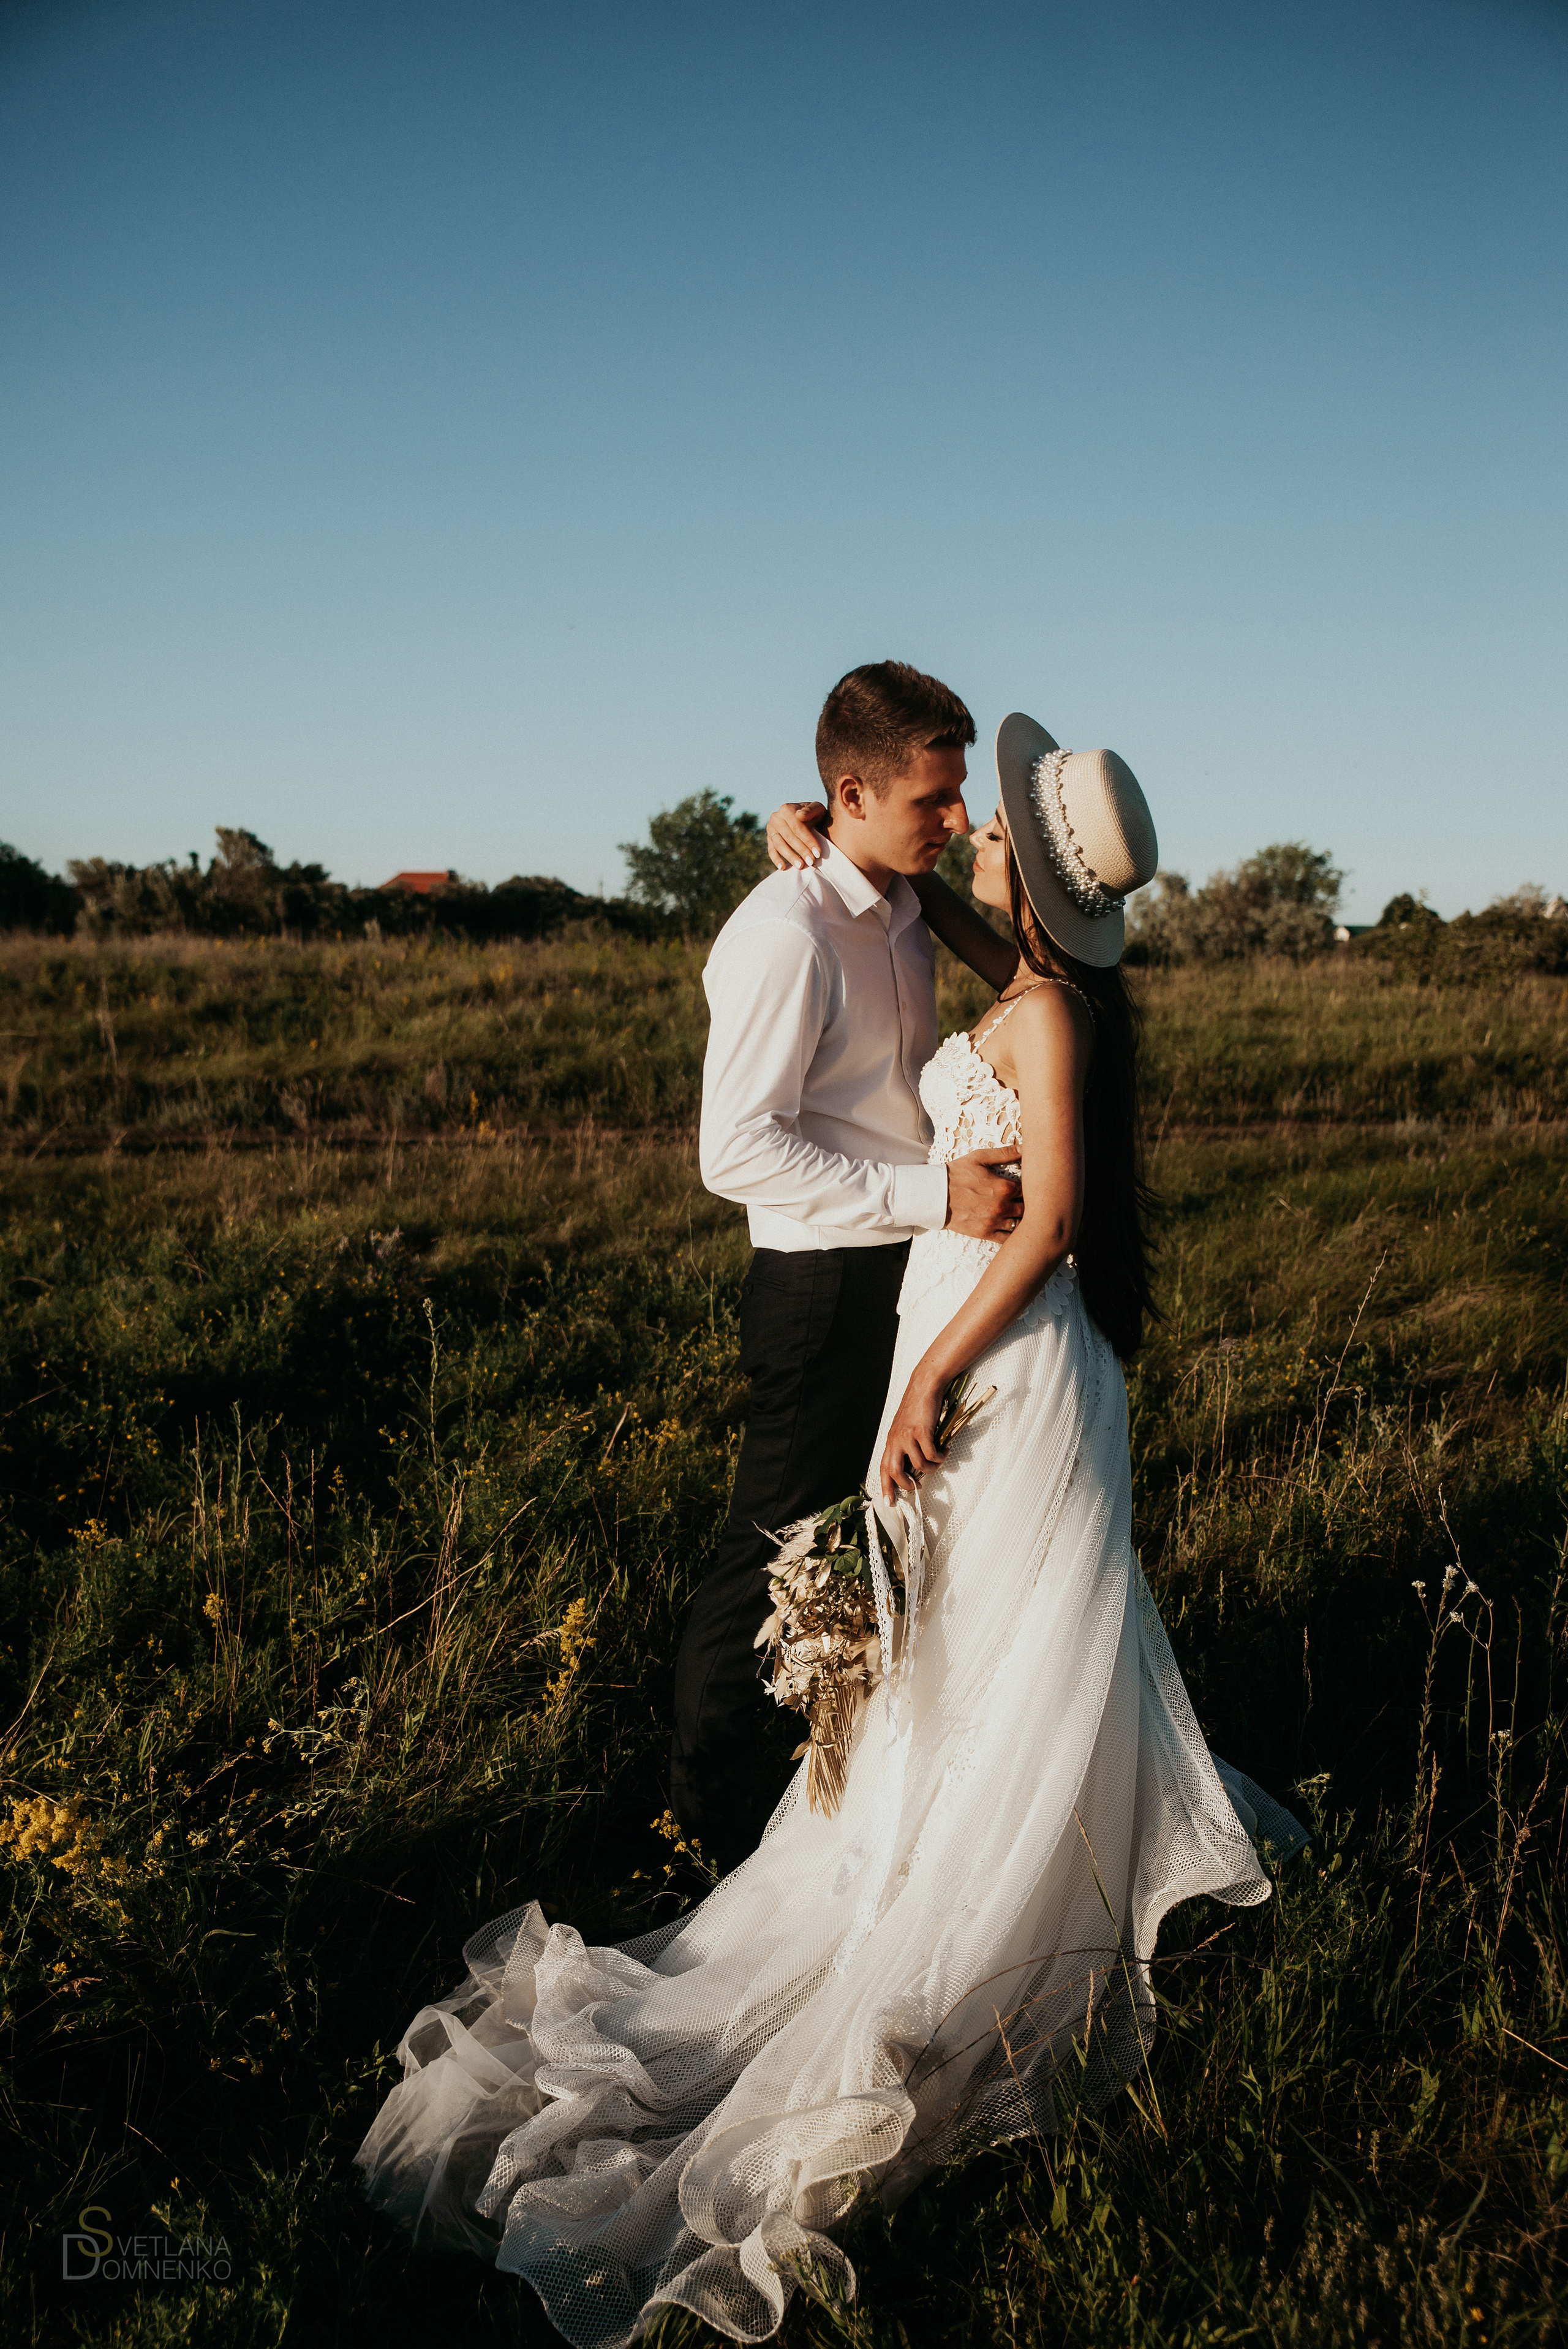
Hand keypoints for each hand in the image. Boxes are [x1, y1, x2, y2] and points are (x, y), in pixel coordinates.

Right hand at [766, 800, 828, 869]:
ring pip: (779, 845)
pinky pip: (771, 850)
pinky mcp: (769, 838)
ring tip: (801, 866)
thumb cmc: (814, 814)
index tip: (817, 853)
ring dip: (790, 856)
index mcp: (786, 809)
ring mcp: (770, 828)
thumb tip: (799, 815)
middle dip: (801, 850)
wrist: (807, 818)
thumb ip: (811, 810)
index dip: (808, 840)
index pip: (797, 827)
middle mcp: (776, 818)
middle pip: (789, 837)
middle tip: (811, 862)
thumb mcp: (817, 809)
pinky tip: (783, 867)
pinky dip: (776, 859)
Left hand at [880, 1376, 944, 1505]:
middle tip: (916, 1487)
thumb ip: (906, 1445)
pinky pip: (932, 1454)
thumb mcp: (905, 1428)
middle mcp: (896, 1440)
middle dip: (905, 1485)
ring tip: (939, 1461)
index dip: (886, 1486)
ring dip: (931, 1468)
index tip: (889, 1502)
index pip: (884, 1468)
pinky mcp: (922, 1431)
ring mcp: (908, 1436)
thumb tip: (915, 1466)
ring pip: (919, 1465)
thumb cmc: (917, 1407)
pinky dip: (940, 1457)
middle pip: (895, 1471)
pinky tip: (945, 1451)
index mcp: (891, 1441)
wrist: (924, 1386)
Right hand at [945, 1149, 1022, 1240]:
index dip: (1031, 1188)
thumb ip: (1004, 1153)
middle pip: (1029, 1209)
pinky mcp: (985, 1233)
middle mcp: (1002, 1206)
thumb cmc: (956, 1174)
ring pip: (1021, 1225)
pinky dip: (1013, 1235)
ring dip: (1023, 1220)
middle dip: (1030, 1204)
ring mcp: (994, 1222)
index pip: (1030, 1189)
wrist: (933, 1194)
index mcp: (1004, 1187)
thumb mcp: (979, 1158)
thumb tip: (1025, 1148)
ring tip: (1020, 1214)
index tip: (1029, 1186)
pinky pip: (1007, 1239)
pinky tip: (1012, 1227)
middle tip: (1027, 1201)